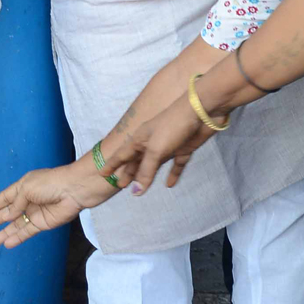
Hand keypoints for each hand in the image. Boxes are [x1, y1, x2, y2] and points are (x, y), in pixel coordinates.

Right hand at [0, 165, 107, 247]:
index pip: (5, 197)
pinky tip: (7, 243)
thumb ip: (14, 203)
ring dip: (4, 233)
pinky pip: (26, 232)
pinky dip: (16, 238)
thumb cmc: (50, 183)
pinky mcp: (42, 224)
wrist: (73, 190)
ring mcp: (34, 213)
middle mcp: (27, 200)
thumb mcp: (26, 188)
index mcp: (23, 187)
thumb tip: (7, 216)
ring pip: (15, 225)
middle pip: (8, 212)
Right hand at [102, 94, 216, 192]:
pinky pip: (176, 164)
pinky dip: (172, 174)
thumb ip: (146, 171)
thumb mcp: (156, 150)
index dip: (112, 165)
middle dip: (129, 172)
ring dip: (146, 175)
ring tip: (140, 187)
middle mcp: (151, 142)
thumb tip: (136, 192)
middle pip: (137, 161)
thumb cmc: (173, 126)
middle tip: (121, 186)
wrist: (201, 111)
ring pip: (154, 164)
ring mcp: (168, 145)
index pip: (122, 155)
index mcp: (140, 139)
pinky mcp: (184, 148)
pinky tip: (169, 184)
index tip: (102, 173)